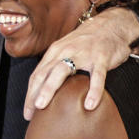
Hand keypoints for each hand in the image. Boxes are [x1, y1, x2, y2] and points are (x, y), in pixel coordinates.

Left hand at [24, 6, 138, 119]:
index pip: (37, 75)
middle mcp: (65, 51)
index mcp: (55, 52)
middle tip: (30, 112)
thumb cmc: (87, 42)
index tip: (28, 113)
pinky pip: (96, 76)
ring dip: (50, 88)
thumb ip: (56, 67)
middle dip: (34, 93)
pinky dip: (93, 90)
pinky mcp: (101, 57)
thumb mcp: (66, 50)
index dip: (30, 94)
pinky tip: (90, 105)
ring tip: (44, 106)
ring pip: (62, 71)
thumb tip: (46, 92)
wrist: (110, 25)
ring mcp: (83, 54)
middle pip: (44, 73)